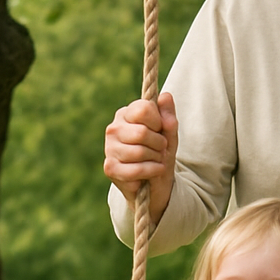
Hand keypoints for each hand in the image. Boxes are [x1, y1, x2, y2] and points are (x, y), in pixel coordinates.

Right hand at [103, 92, 178, 226]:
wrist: (156, 183)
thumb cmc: (160, 153)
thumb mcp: (169, 134)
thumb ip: (169, 116)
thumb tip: (166, 96)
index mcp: (126, 114)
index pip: (144, 109)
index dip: (159, 122)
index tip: (160, 130)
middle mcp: (114, 128)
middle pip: (143, 132)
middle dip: (159, 144)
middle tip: (161, 150)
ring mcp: (109, 148)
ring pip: (139, 152)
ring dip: (156, 159)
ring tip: (156, 161)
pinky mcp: (110, 168)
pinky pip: (136, 169)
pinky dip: (151, 172)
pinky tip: (153, 171)